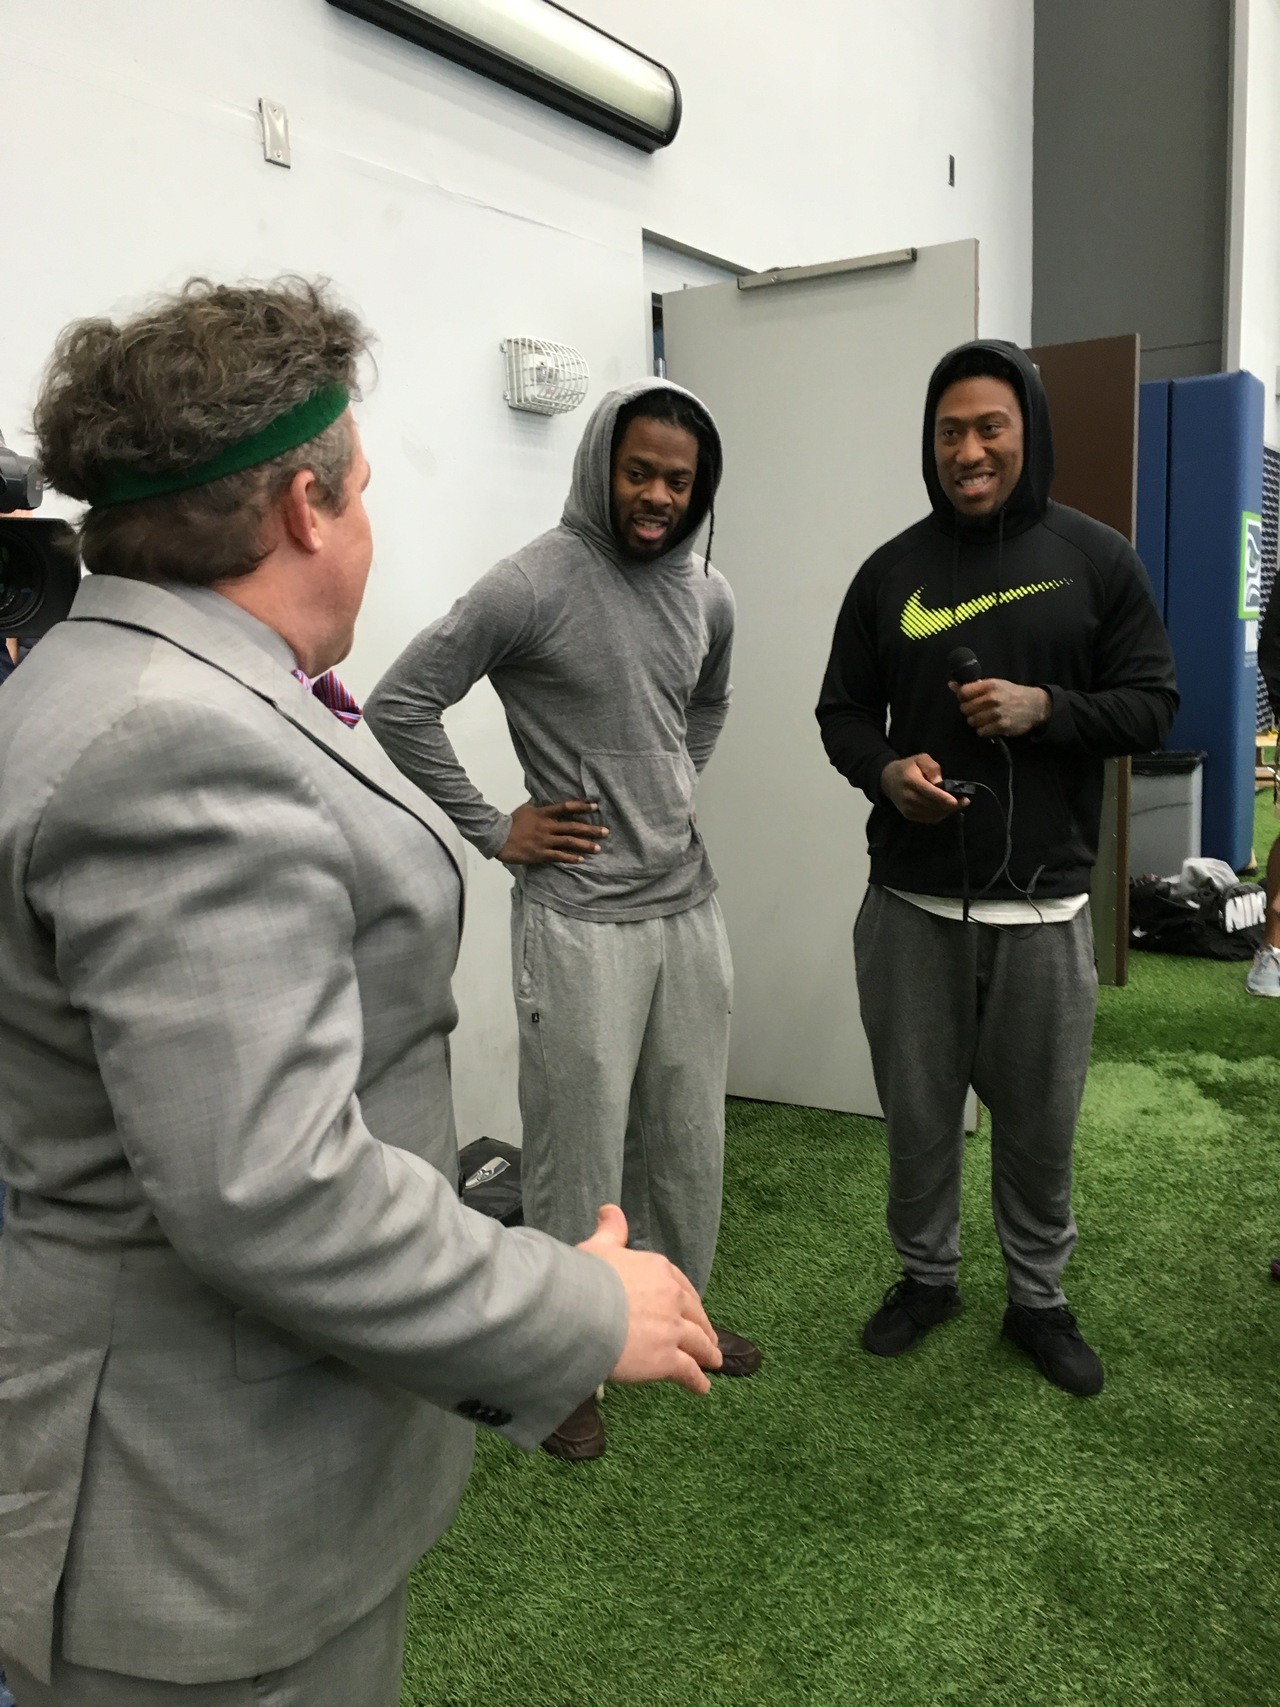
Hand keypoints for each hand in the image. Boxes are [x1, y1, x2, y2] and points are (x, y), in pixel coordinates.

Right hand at [497, 799, 606, 865]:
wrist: (498, 837)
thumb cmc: (511, 822)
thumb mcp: (525, 809)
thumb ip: (538, 804)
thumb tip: (542, 795)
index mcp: (543, 813)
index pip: (566, 807)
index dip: (582, 807)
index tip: (595, 806)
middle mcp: (547, 826)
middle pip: (573, 827)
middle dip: (590, 829)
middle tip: (605, 831)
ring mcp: (544, 841)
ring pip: (569, 842)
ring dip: (585, 845)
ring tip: (598, 848)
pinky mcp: (540, 853)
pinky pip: (558, 856)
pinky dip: (571, 858)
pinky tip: (581, 860)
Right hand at [578, 1205, 721, 1393]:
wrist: (581, 1312)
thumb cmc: (585, 1278)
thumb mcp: (598, 1248)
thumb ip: (611, 1231)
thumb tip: (610, 1210)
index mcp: (658, 1270)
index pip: (681, 1286)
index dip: (688, 1300)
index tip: (691, 1308)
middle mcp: (672, 1298)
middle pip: (695, 1315)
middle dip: (703, 1328)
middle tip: (709, 1339)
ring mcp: (672, 1330)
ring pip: (698, 1344)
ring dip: (708, 1354)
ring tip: (713, 1362)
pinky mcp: (667, 1359)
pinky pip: (689, 1371)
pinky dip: (698, 1380)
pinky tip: (702, 1387)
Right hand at [880, 753, 964, 823]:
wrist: (888, 780)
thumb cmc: (908, 767)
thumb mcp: (920, 759)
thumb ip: (931, 767)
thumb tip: (940, 782)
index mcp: (911, 781)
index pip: (929, 792)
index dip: (944, 798)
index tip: (957, 800)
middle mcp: (908, 797)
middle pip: (933, 806)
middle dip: (951, 805)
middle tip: (964, 801)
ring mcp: (908, 809)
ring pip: (933, 814)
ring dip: (947, 811)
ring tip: (958, 804)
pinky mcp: (909, 816)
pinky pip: (929, 819)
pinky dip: (940, 815)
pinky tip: (946, 808)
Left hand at [951, 678, 1050, 738]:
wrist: (1035, 706)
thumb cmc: (1011, 694)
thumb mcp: (994, 685)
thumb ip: (973, 686)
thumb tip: (951, 684)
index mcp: (990, 685)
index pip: (963, 692)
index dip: (963, 697)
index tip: (969, 699)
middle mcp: (992, 698)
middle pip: (965, 708)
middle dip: (969, 710)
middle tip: (978, 710)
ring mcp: (997, 713)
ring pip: (971, 721)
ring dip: (976, 721)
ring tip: (985, 718)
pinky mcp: (1001, 727)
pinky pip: (981, 732)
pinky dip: (984, 730)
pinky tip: (991, 725)